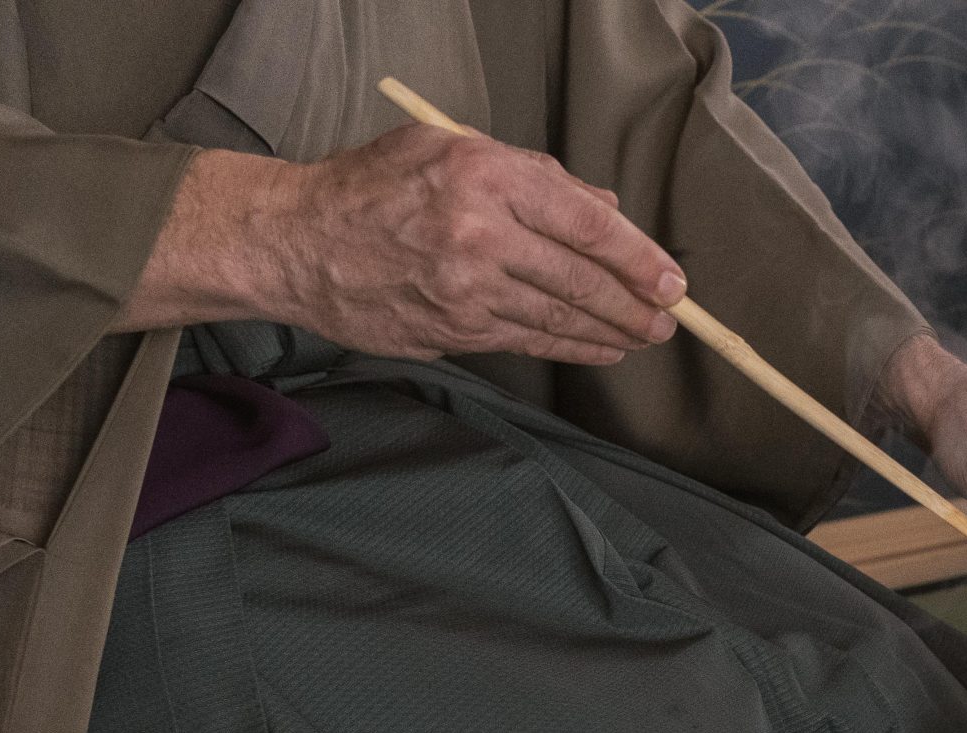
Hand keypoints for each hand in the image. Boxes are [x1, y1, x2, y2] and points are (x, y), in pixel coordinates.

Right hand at [120, 128, 683, 365]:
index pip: (583, 219)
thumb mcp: (447, 150)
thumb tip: (604, 204)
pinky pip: (527, 342)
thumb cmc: (373, 186)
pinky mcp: (452, 329)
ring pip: (557, 316)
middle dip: (634, 302)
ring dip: (610, 331)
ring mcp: (464, 287)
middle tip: (671, 318)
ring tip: (644, 336)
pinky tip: (600, 348)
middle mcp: (478, 231)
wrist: (295, 240)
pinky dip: (570, 348)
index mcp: (482, 173)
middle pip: (579, 276)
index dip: (635, 254)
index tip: (669, 277)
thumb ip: (532, 175)